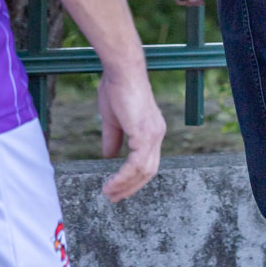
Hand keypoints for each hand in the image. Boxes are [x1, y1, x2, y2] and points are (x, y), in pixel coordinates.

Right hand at [98, 65, 166, 201]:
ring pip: (144, 170)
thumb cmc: (116, 88)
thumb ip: (113, 139)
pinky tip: (111, 183)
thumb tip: (108, 157)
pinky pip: (136, 164)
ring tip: (109, 193)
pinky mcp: (145, 134)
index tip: (118, 188)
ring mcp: (153, 134)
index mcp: (152, 130)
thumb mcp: (113, 119)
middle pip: (148, 171)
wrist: (121, 70)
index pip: (147, 161)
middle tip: (113, 197)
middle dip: (131, 186)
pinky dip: (123, 177)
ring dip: (125, 185)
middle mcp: (157, 134)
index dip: (134, 177)